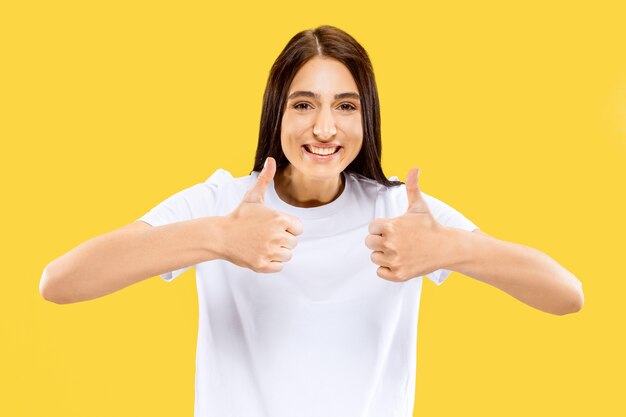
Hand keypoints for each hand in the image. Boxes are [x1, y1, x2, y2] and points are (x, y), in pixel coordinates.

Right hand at [221, 157, 303, 272]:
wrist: (220, 235)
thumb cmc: (239, 216)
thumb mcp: (253, 197)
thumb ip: (265, 179)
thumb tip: (271, 160)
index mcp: (279, 218)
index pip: (298, 228)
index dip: (288, 228)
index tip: (274, 226)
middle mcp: (276, 235)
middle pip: (293, 242)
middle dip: (282, 240)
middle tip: (265, 236)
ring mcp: (269, 251)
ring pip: (287, 255)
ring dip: (278, 252)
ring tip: (263, 244)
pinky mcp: (262, 265)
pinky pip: (279, 266)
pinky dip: (272, 263)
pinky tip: (261, 253)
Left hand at [365, 167, 449, 281]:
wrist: (446, 248)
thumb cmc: (430, 226)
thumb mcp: (419, 206)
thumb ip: (412, 186)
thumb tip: (415, 167)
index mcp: (391, 226)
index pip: (371, 228)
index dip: (381, 228)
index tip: (394, 228)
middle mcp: (390, 244)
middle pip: (369, 243)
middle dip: (379, 241)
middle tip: (395, 240)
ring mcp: (395, 260)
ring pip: (375, 257)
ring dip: (383, 255)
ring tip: (399, 250)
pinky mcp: (399, 274)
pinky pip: (380, 272)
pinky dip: (387, 269)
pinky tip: (400, 261)